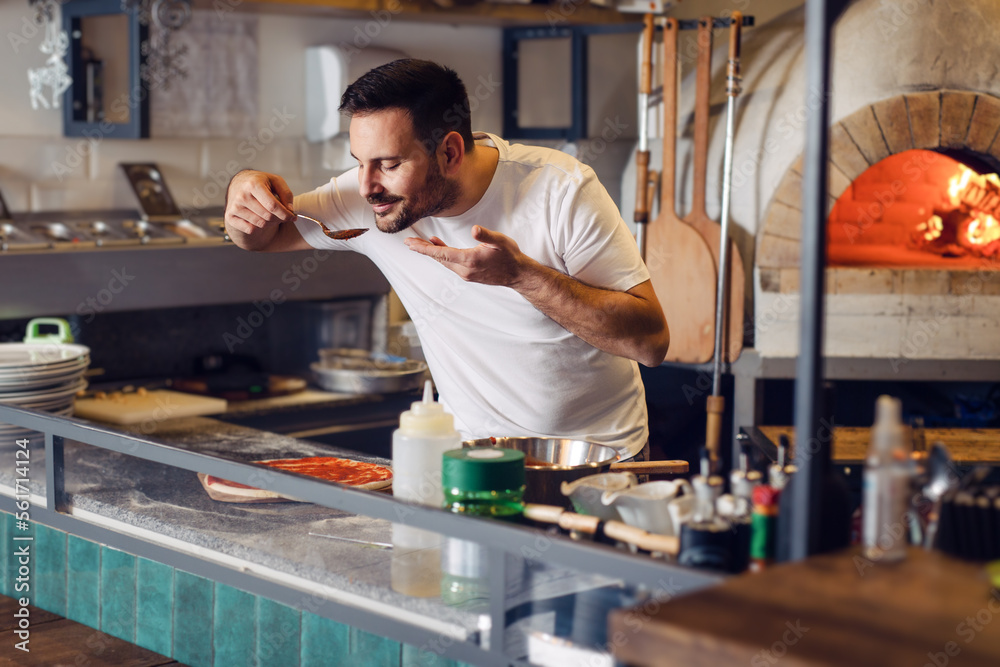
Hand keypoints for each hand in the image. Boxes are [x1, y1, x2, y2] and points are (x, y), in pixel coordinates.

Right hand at [224, 171, 296, 245]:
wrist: (238, 184)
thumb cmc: (259, 182)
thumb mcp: (275, 181)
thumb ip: (286, 193)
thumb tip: (289, 210)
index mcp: (253, 184)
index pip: (272, 206)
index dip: (285, 214)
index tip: (292, 217)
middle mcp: (242, 196)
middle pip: (268, 216)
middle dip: (280, 218)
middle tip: (283, 216)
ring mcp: (235, 207)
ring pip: (261, 224)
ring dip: (271, 223)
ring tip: (272, 215)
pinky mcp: (230, 217)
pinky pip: (251, 229)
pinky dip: (259, 227)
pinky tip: (260, 218)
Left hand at [404, 225, 530, 286]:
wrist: (518, 274)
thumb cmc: (510, 256)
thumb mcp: (500, 241)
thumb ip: (486, 235)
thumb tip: (474, 229)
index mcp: (469, 260)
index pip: (441, 253)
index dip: (424, 248)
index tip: (410, 244)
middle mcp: (464, 270)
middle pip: (438, 259)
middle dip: (423, 250)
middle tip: (408, 242)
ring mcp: (466, 274)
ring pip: (444, 262)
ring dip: (432, 252)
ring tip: (420, 243)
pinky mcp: (469, 274)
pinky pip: (451, 264)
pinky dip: (442, 255)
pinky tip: (439, 246)